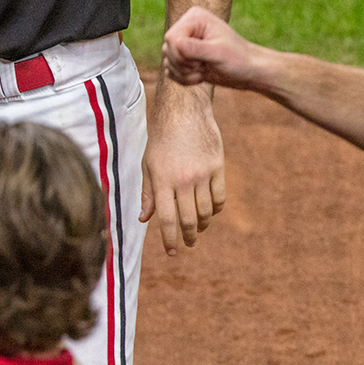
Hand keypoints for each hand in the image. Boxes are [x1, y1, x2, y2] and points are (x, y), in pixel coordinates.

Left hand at [139, 81, 224, 255]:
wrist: (183, 111)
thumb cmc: (161, 140)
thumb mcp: (148, 165)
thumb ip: (147, 193)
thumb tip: (143, 219)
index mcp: (162, 181)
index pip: (167, 219)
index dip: (170, 240)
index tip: (172, 252)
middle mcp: (183, 180)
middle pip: (189, 220)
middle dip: (188, 237)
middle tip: (187, 244)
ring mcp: (202, 174)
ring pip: (206, 211)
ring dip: (202, 224)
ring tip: (198, 229)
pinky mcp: (218, 166)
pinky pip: (220, 197)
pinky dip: (215, 209)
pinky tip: (210, 211)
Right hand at [161, 6, 265, 89]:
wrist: (248, 71)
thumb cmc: (239, 58)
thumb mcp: (219, 53)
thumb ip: (196, 48)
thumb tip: (175, 43)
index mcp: (194, 18)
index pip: (171, 37)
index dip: (181, 54)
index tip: (201, 61)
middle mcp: (187, 27)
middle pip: (167, 49)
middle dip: (184, 65)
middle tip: (203, 66)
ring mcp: (184, 42)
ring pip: (167, 62)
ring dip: (184, 74)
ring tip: (203, 71)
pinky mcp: (183, 57)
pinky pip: (169, 71)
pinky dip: (182, 79)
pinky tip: (199, 76)